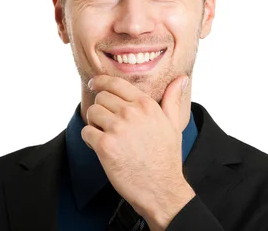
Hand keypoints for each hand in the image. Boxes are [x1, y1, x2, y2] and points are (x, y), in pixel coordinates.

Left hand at [82, 75, 195, 229]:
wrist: (161, 188)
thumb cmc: (167, 157)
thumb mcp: (173, 124)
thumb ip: (172, 99)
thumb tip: (181, 79)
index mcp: (146, 104)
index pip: (115, 83)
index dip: (100, 81)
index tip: (94, 84)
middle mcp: (131, 112)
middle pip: (101, 97)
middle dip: (101, 108)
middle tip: (107, 123)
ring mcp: (117, 128)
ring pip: (92, 113)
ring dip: (94, 124)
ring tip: (106, 136)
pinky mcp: (105, 146)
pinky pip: (86, 132)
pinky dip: (90, 140)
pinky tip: (102, 148)